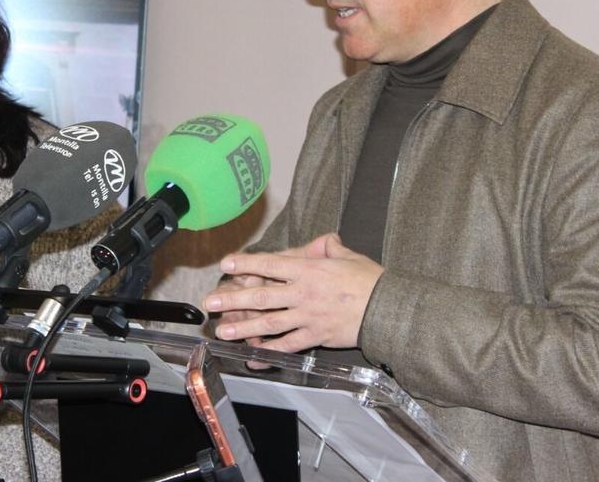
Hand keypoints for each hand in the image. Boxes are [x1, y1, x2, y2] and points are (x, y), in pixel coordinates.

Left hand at [203, 233, 382, 353]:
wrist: (387, 310)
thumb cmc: (369, 280)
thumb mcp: (347, 255)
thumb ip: (328, 247)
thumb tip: (323, 240)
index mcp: (308, 270)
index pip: (270, 265)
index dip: (246, 264)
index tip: (226, 264)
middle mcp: (303, 294)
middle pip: (261, 296)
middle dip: (233, 299)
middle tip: (211, 303)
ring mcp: (307, 318)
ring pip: (269, 324)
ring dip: (243, 328)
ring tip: (223, 331)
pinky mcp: (315, 337)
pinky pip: (287, 347)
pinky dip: (269, 354)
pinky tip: (251, 358)